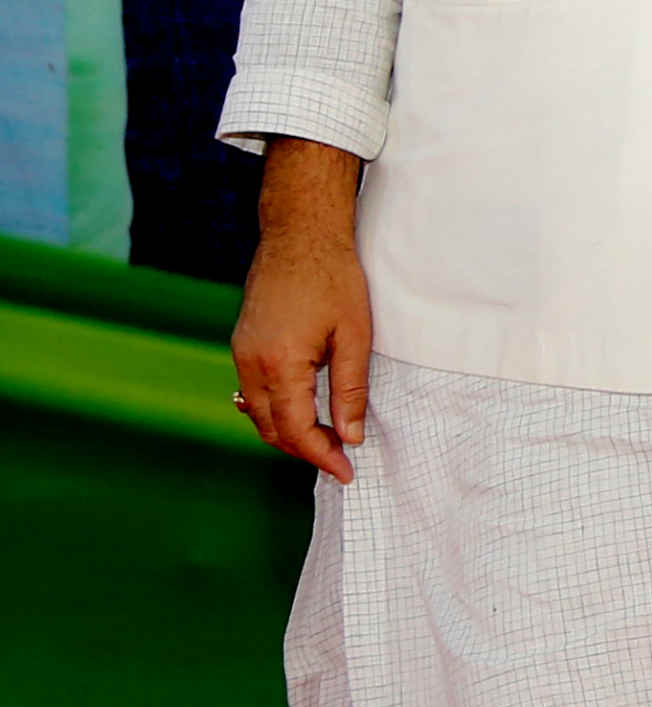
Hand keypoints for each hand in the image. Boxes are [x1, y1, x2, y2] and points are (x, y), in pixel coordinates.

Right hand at [230, 139, 371, 480]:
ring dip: (288, 432)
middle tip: (340, 461)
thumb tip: (351, 435)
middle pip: (270, 428)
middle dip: (304, 451)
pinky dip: (276, 410)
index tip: (347, 472)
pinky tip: (303, 411)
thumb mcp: (355, 336)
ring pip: (258, 412)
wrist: (300, 234)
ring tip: (326, 442)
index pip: (295, 429)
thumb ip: (351, 390)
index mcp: (279, 363)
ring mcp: (241, 352)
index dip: (321, 456)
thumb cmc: (333, 278)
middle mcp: (250, 362)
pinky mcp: (242, 342)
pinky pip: (254, 391)